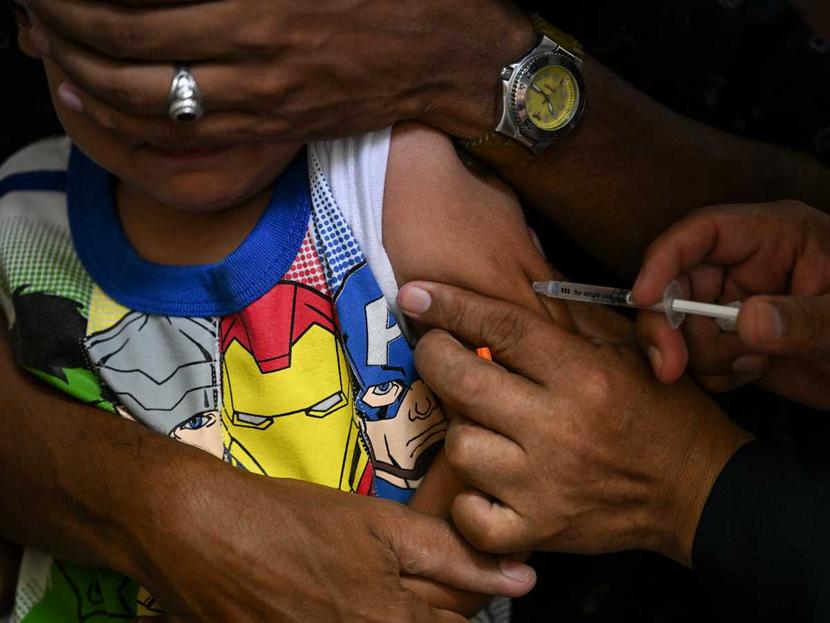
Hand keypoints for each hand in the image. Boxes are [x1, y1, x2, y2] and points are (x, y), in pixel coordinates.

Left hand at [23, 0, 533, 144]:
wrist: (448, 55)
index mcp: (259, 7)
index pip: (130, 15)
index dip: (71, 5)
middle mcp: (253, 63)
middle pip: (126, 65)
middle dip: (64, 41)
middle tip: (38, 17)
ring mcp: (264, 106)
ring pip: (151, 111)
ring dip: (90, 86)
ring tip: (56, 59)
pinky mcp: (275, 127)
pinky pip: (188, 137)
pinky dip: (134, 123)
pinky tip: (105, 101)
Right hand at [124, 461, 534, 622]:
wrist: (202, 534)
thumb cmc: (293, 521)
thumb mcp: (379, 527)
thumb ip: (452, 556)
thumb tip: (524, 577)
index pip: (465, 618)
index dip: (467, 583)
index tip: (453, 562)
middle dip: (435, 599)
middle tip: (400, 564)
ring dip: (400, 605)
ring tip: (368, 578)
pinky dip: (361, 609)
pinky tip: (338, 590)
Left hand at [397, 281, 751, 565]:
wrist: (697, 490)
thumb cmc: (662, 411)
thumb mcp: (629, 349)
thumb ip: (571, 319)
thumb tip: (514, 285)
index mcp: (583, 375)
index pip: (502, 329)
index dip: (451, 306)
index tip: (415, 295)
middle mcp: (559, 428)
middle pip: (462, 382)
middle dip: (434, 357)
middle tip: (436, 350)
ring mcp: (544, 485)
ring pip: (460, 446)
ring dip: (461, 429)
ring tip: (479, 421)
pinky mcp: (541, 530)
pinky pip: (471, 517)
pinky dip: (468, 501)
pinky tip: (484, 483)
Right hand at [632, 201, 829, 407]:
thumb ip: (805, 319)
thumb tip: (747, 322)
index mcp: (775, 236)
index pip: (701, 233)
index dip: (664, 260)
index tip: (643, 298)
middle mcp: (745, 266)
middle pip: (675, 283)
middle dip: (668, 325)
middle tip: (671, 366)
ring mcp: (736, 303)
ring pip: (679, 325)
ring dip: (700, 355)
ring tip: (752, 366)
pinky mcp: (733, 339)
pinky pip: (695, 355)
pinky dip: (712, 373)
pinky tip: (751, 374)